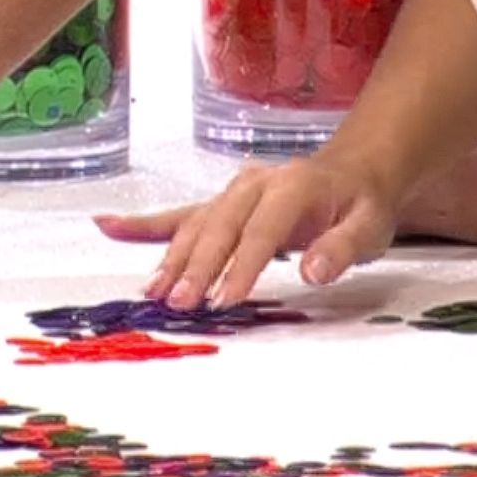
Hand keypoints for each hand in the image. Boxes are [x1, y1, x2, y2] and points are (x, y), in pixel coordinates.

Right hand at [92, 154, 399, 309]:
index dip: (244, 265)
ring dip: (172, 257)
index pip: (264, 230)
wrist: (354, 173)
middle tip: (180, 303)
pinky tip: (108, 226)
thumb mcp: (369, 227)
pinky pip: (179, 215)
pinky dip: (145, 224)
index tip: (226, 299)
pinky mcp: (220, 204)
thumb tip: (313, 271)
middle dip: (198, 266)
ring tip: (152, 292)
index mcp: (293, 187)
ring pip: (196, 224)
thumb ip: (342, 248)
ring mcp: (233, 191)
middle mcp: (256, 183)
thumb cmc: (360, 206)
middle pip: (221, 226)